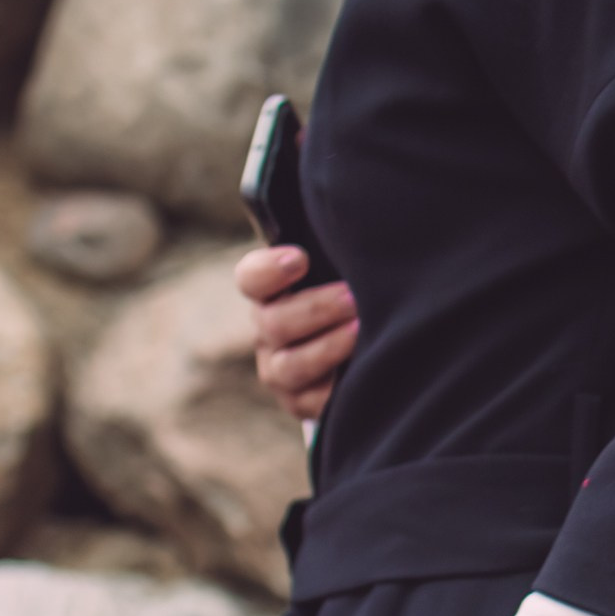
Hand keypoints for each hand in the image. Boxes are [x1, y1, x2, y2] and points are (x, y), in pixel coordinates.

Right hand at [237, 241, 358, 422]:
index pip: (252, 278)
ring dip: (327, 348)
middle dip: (315, 310)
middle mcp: (268, 330)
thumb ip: (338, 245)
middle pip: (272, 323)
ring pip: (289, 365)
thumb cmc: (350, 289)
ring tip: (360, 332)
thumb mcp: (341, 265)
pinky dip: (336, 389)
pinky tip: (363, 372)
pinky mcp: (301, 402)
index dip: (269, 271)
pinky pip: (312, 402)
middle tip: (352, 298)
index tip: (300, 259)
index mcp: (269, 292)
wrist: (363, 338)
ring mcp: (280, 369)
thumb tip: (359, 213)